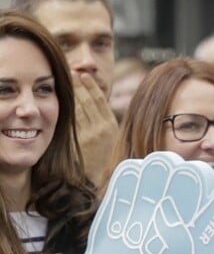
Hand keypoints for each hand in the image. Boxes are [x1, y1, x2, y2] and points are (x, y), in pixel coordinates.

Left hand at [73, 72, 118, 186]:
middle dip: (79, 85)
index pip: (100, 100)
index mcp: (111, 125)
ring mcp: (90, 133)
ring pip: (78, 107)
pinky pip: (71, 119)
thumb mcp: (109, 138)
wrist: (96, 181)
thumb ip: (102, 122)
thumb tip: (95, 104)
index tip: (83, 76)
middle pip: (88, 100)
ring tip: (65, 80)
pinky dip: (66, 107)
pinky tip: (61, 99)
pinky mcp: (79, 140)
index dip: (91, 86)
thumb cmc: (101, 159)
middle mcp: (102, 127)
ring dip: (71, 92)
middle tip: (70, 72)